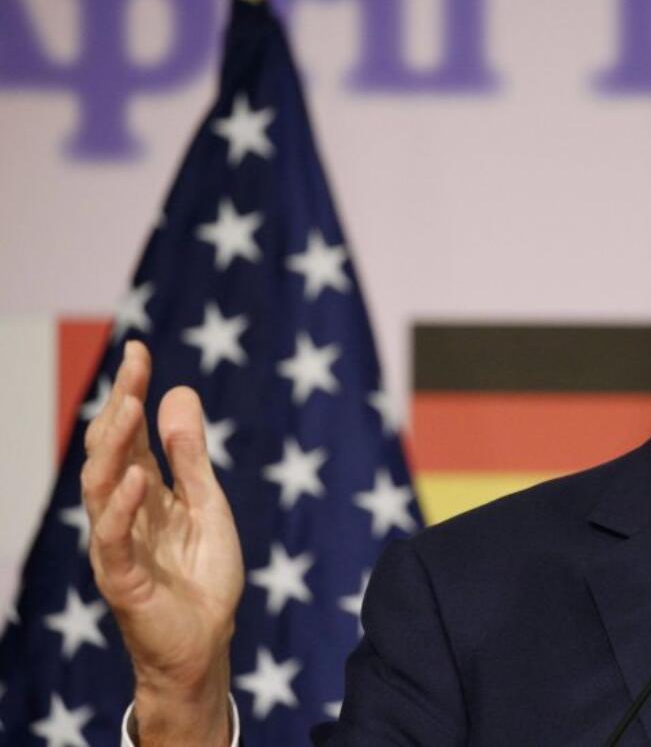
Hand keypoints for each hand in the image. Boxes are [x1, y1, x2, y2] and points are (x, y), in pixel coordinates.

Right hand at [81, 341, 242, 744]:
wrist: (206, 642)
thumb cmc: (203, 575)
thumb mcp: (207, 503)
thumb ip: (191, 455)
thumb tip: (179, 391)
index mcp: (144, 491)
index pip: (131, 433)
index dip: (133, 392)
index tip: (140, 350)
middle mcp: (124, 511)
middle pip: (111, 450)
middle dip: (121, 405)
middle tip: (135, 363)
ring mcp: (118, 543)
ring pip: (100, 487)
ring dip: (114, 445)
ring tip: (131, 404)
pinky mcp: (122, 579)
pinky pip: (112, 539)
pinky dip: (121, 507)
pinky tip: (136, 477)